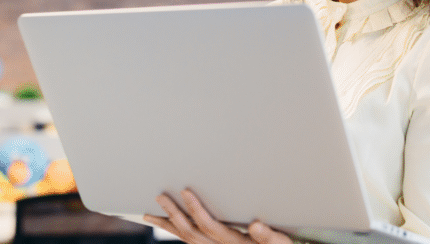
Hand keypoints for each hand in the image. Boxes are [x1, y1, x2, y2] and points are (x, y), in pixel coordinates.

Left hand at [143, 189, 292, 243]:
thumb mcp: (279, 242)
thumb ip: (268, 236)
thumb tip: (256, 226)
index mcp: (234, 243)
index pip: (209, 226)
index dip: (195, 209)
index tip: (185, 191)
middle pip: (190, 233)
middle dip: (173, 214)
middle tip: (160, 196)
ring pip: (185, 239)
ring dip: (167, 225)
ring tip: (150, 214)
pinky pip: (189, 240)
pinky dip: (174, 231)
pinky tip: (167, 222)